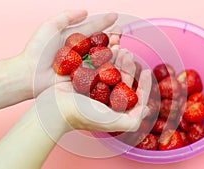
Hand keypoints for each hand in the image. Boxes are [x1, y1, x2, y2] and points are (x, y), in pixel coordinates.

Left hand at [19, 10, 119, 96]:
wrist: (30, 74)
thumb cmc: (37, 50)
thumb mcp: (50, 26)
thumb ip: (66, 16)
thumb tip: (85, 11)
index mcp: (74, 39)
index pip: (92, 28)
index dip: (104, 22)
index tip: (115, 17)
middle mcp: (81, 52)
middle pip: (101, 43)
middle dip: (112, 37)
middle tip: (119, 33)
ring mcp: (84, 66)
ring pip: (103, 57)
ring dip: (113, 51)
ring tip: (118, 45)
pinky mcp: (84, 79)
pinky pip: (99, 72)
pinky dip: (109, 67)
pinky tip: (116, 60)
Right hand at [35, 49, 151, 139]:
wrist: (56, 107)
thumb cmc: (83, 116)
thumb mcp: (112, 122)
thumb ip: (132, 121)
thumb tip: (146, 109)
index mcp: (115, 110)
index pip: (134, 96)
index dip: (143, 84)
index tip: (147, 71)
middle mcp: (106, 99)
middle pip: (123, 80)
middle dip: (128, 66)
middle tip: (129, 54)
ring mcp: (96, 88)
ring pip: (111, 71)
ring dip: (118, 59)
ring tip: (121, 49)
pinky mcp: (85, 80)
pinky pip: (98, 66)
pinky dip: (104, 57)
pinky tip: (109, 49)